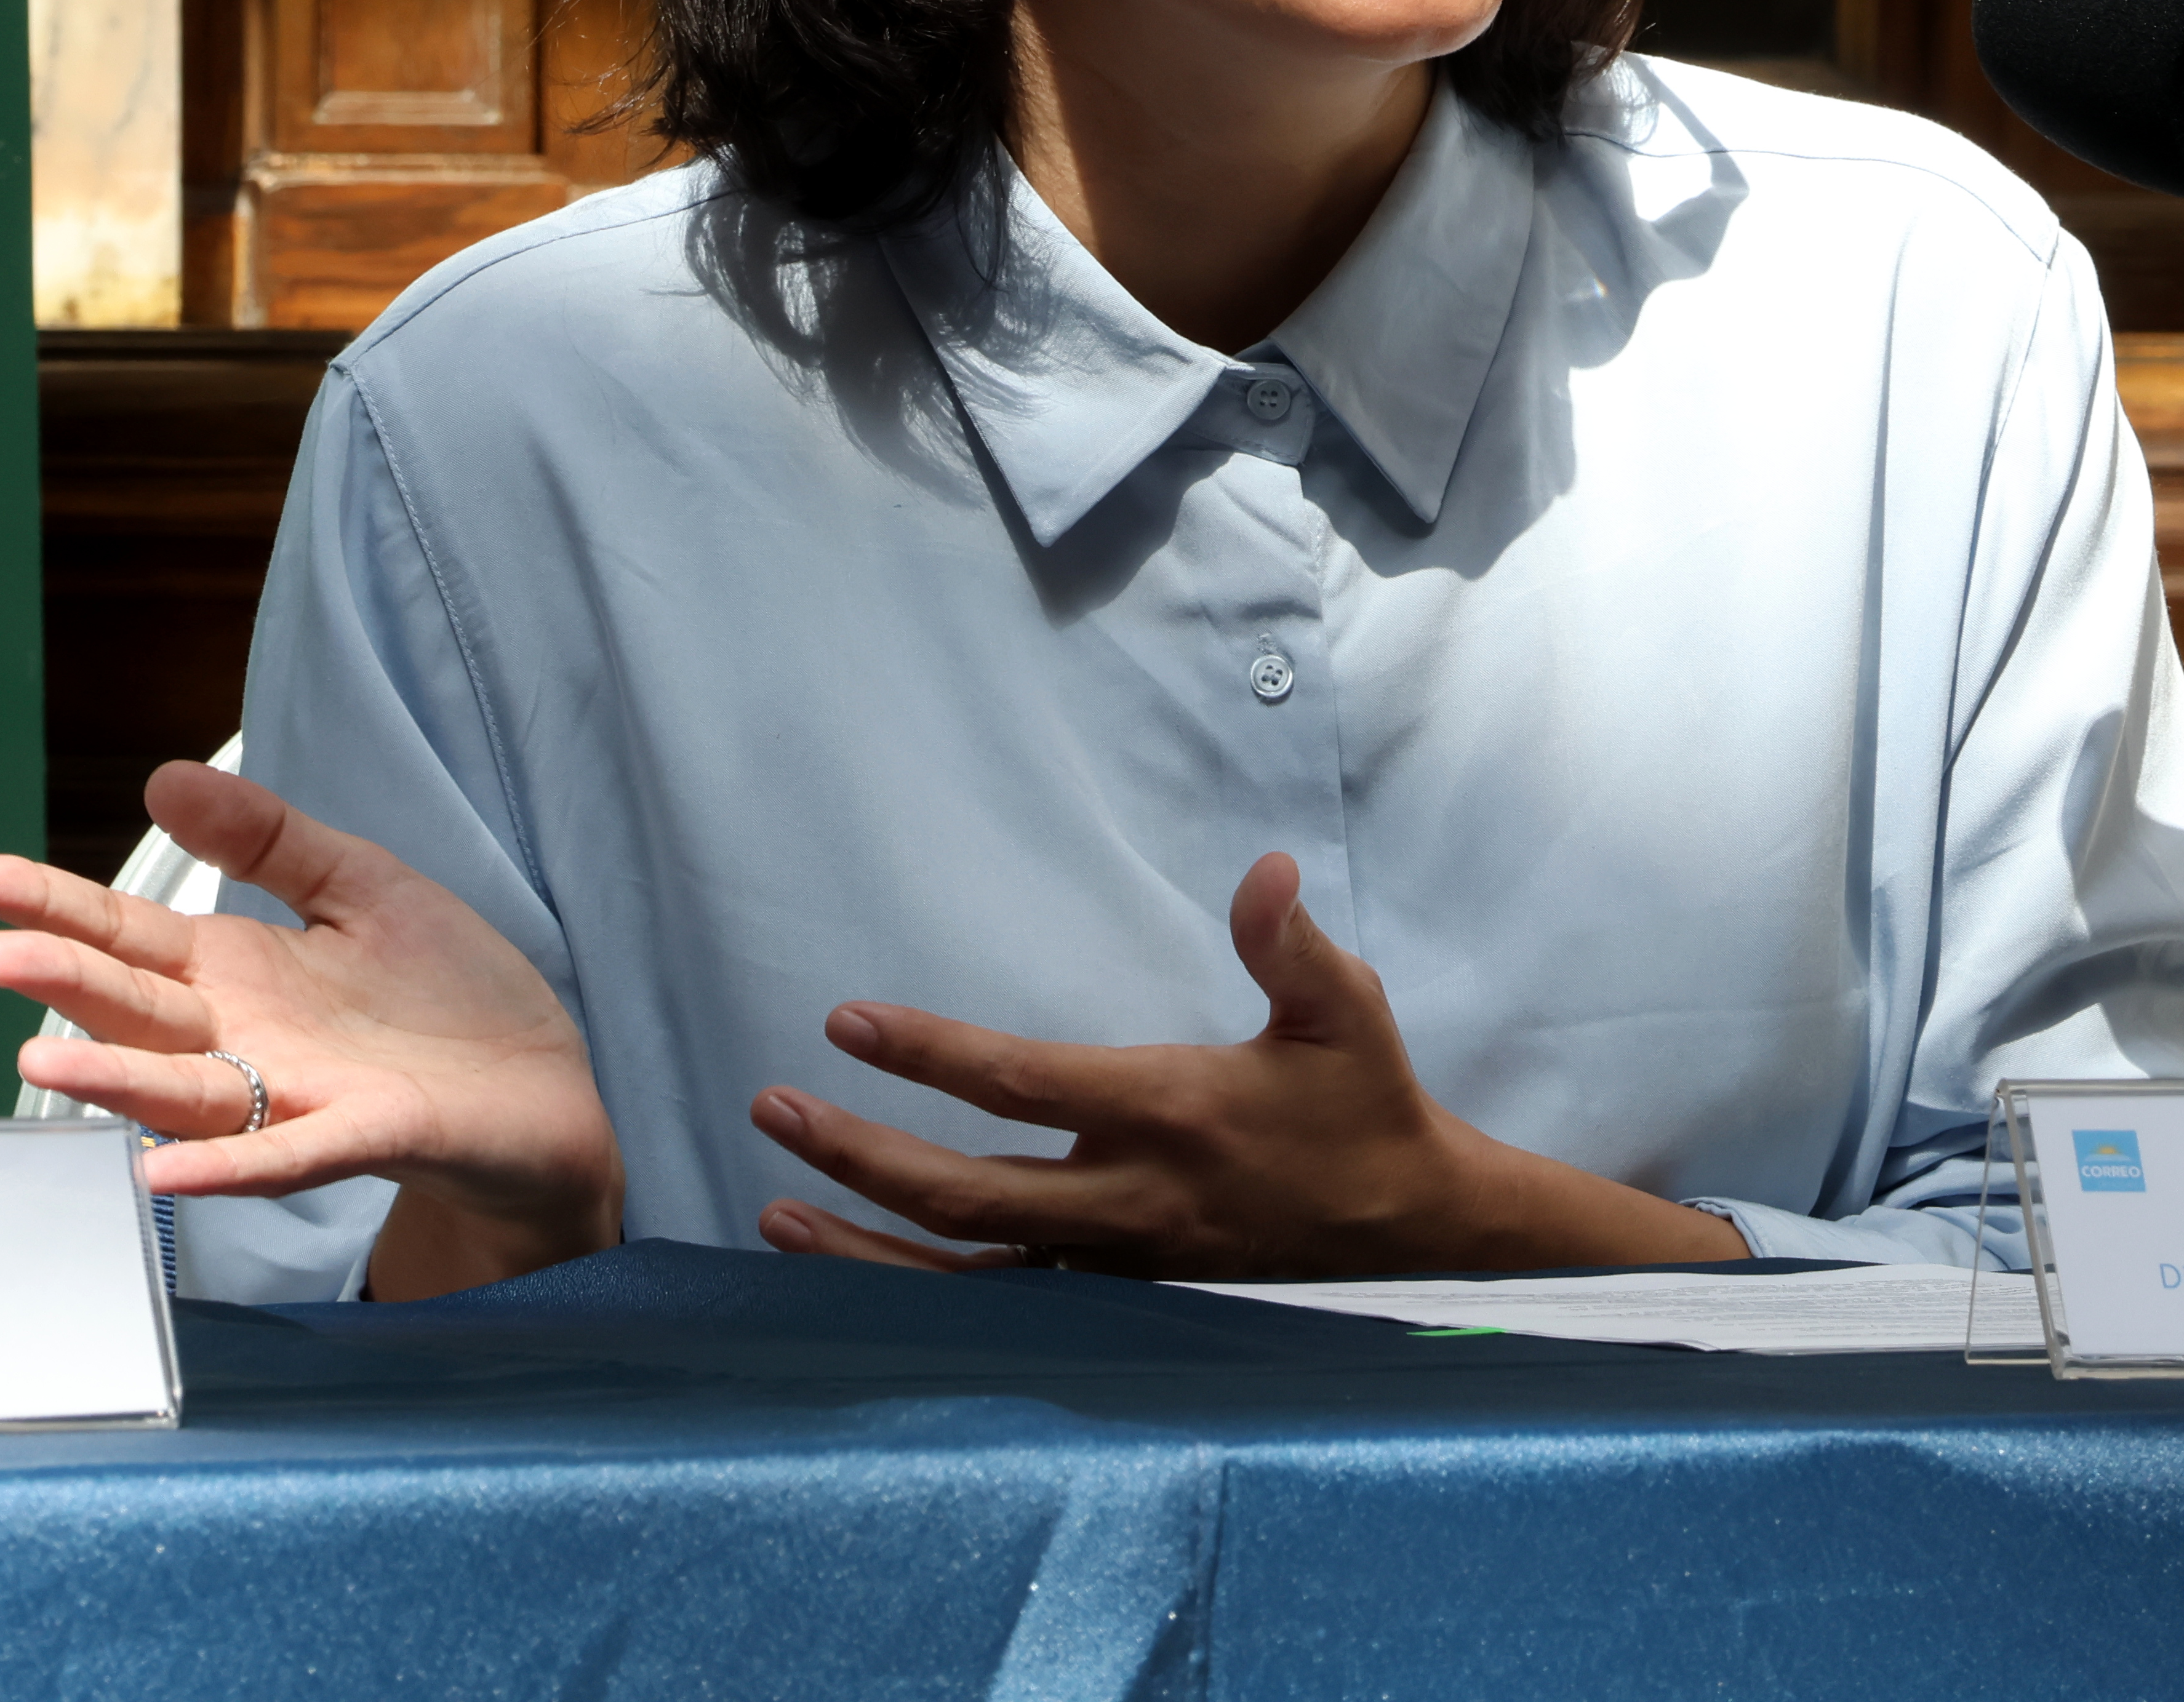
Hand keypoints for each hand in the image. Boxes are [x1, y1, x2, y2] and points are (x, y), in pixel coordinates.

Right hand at [0, 762, 620, 1299]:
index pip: (126, 934)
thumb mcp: (360, 886)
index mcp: (240, 972)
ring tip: (38, 1059)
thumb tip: (164, 776)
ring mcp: (300, 1095)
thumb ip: (267, 839)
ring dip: (117, 1077)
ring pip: (189, 1090)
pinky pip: (285, 1154)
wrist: (541, 1085)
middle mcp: (247, 1041)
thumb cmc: (447, 994)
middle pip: (138, 1010)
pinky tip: (167, 1171)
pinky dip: (228, 1164)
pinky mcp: (368, 1135)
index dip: (51, 903)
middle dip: (63, 982)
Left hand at [748, 853, 1746, 1279]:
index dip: (930, 1053)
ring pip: (965, 1276)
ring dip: (865, 1249)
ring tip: (776, 1219)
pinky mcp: (1115, 1302)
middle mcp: (1125, 1201)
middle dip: (860, 1154)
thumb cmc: (1364, 1107)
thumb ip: (1291, 943)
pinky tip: (854, 1278)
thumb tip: (1264, 871)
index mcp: (1167, 1114)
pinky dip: (919, 1299)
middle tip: (773, 1109)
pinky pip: (998, 1312)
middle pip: (964, 1194)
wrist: (1409, 1234)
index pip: (1022, 1083)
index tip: (849, 1022)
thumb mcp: (1345, 1012)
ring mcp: (1114, 1265)